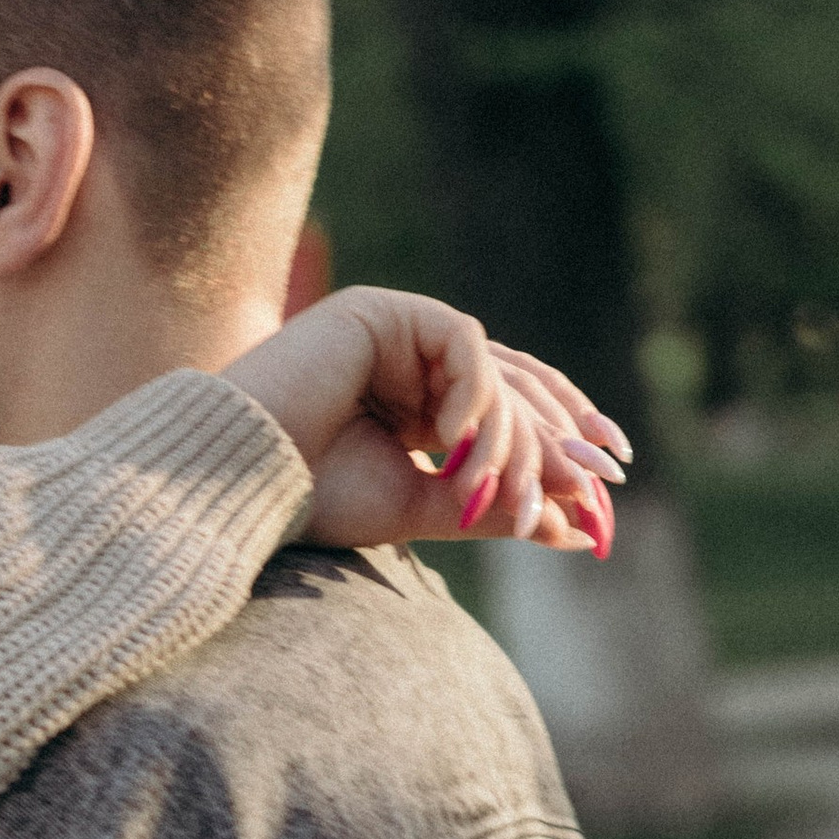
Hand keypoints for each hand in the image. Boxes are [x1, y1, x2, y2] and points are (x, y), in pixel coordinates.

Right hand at [228, 284, 629, 560]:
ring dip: (514, 440)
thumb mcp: (419, 510)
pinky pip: (461, 342)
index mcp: (419, 406)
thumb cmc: (309, 502)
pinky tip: (456, 444)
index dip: (563, 444)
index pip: (511, 413)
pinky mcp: (383, 310)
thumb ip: (492, 508)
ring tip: (512, 499)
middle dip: (558, 442)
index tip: (605, 491)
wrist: (234, 483)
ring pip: (495, 373)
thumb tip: (574, 527)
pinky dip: (473, 394)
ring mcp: (399, 330)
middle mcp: (414, 361)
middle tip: (592, 488)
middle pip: (515, 389)